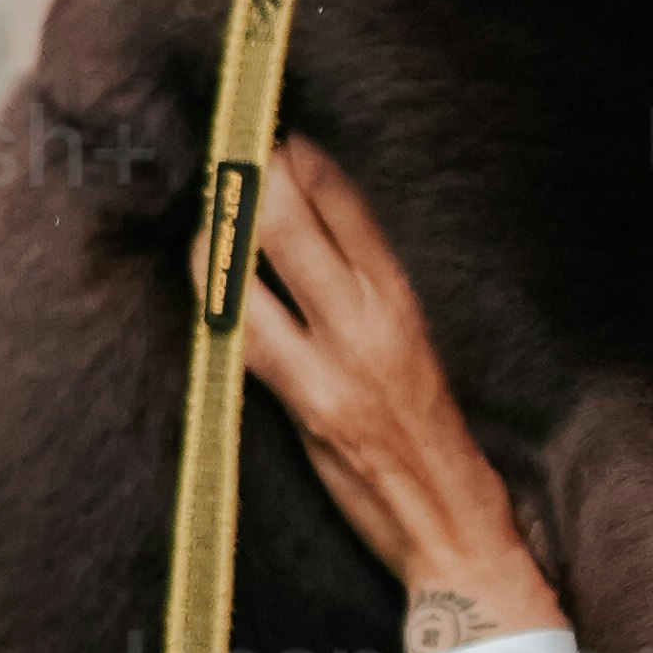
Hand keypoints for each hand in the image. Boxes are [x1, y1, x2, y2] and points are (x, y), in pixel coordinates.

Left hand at [239, 135, 566, 652]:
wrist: (452, 525)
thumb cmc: (429, 437)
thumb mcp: (411, 344)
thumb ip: (364, 292)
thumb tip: (308, 235)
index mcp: (401, 296)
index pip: (343, 197)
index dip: (297, 154)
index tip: (265, 127)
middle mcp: (369, 316)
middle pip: (291, 210)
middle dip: (246, 169)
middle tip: (217, 148)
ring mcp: (334, 358)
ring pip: (257, 259)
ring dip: (217, 224)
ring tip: (203, 204)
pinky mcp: (306, 403)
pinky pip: (242, 329)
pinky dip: (215, 292)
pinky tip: (200, 271)